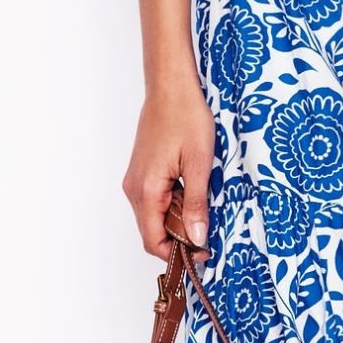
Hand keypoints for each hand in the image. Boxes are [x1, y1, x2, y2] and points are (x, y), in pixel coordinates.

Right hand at [124, 70, 215, 260]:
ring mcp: (135, 180)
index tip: (203, 251)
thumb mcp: (199, 164)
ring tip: (203, 205)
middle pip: (152, 231)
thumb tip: (197, 238)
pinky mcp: (141, 173)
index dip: (177, 253)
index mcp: (147, 190)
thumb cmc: (186, 118)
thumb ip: (197, 204)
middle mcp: (134, 189)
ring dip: (177, 220)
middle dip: (179, 238)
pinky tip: (191, 190)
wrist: (171, 88)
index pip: (153, 241)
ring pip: (154, 217)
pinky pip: (154, 201)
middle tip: (209, 229)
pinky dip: (172, 205)